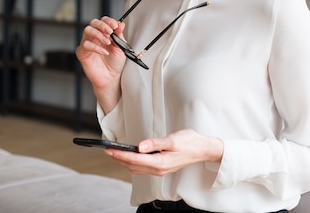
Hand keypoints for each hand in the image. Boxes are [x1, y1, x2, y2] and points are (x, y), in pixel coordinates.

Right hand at [75, 16, 126, 112]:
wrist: (111, 78)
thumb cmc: (115, 63)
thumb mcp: (120, 47)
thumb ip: (119, 35)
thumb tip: (120, 24)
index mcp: (103, 33)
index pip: (103, 21)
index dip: (108, 21)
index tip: (115, 26)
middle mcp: (94, 36)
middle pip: (93, 23)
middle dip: (102, 25)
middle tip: (110, 31)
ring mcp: (87, 44)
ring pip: (87, 30)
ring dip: (98, 34)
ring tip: (107, 42)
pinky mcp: (82, 53)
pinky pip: (85, 45)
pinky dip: (95, 47)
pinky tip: (104, 52)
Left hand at [104, 129, 223, 175]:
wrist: (203, 149)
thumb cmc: (190, 142)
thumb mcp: (173, 140)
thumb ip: (154, 144)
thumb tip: (139, 146)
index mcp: (161, 162)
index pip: (135, 160)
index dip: (120, 155)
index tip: (109, 150)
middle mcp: (159, 169)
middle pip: (133, 166)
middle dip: (119, 159)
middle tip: (106, 150)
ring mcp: (160, 170)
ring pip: (137, 168)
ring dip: (124, 161)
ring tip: (114, 153)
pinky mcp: (161, 167)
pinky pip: (143, 168)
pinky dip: (132, 163)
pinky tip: (129, 157)